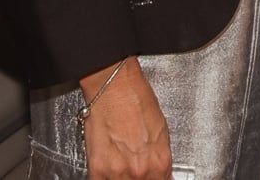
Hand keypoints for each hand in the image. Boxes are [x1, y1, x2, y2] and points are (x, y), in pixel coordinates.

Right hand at [79, 59, 171, 178]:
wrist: (114, 88)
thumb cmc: (137, 100)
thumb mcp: (161, 131)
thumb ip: (159, 157)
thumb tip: (161, 171)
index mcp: (160, 160)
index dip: (157, 179)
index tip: (154, 177)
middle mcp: (140, 170)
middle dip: (141, 178)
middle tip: (135, 167)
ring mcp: (118, 172)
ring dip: (122, 177)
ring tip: (122, 164)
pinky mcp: (97, 169)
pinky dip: (105, 178)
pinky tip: (109, 170)